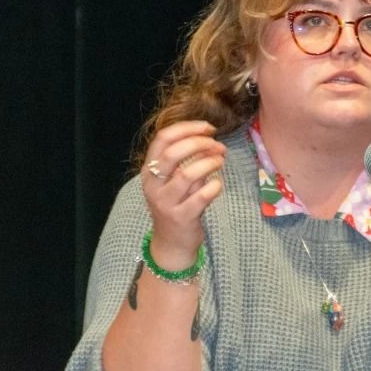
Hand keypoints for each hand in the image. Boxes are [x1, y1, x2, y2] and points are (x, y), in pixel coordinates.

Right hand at [141, 120, 225, 268]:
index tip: (208, 128)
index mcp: (149, 169)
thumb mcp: (174, 180)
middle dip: (199, 143)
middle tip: (217, 145)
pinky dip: (214, 186)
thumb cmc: (177, 204)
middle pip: (172, 153)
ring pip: (187, 174)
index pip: (162, 138)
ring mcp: (166, 202)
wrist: (172, 242)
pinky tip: (218, 184)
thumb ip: (187, 160)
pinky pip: (200, 197)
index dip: (187, 128)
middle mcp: (153, 185)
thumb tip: (210, 140)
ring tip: (221, 161)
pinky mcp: (181, 217)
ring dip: (209, 163)